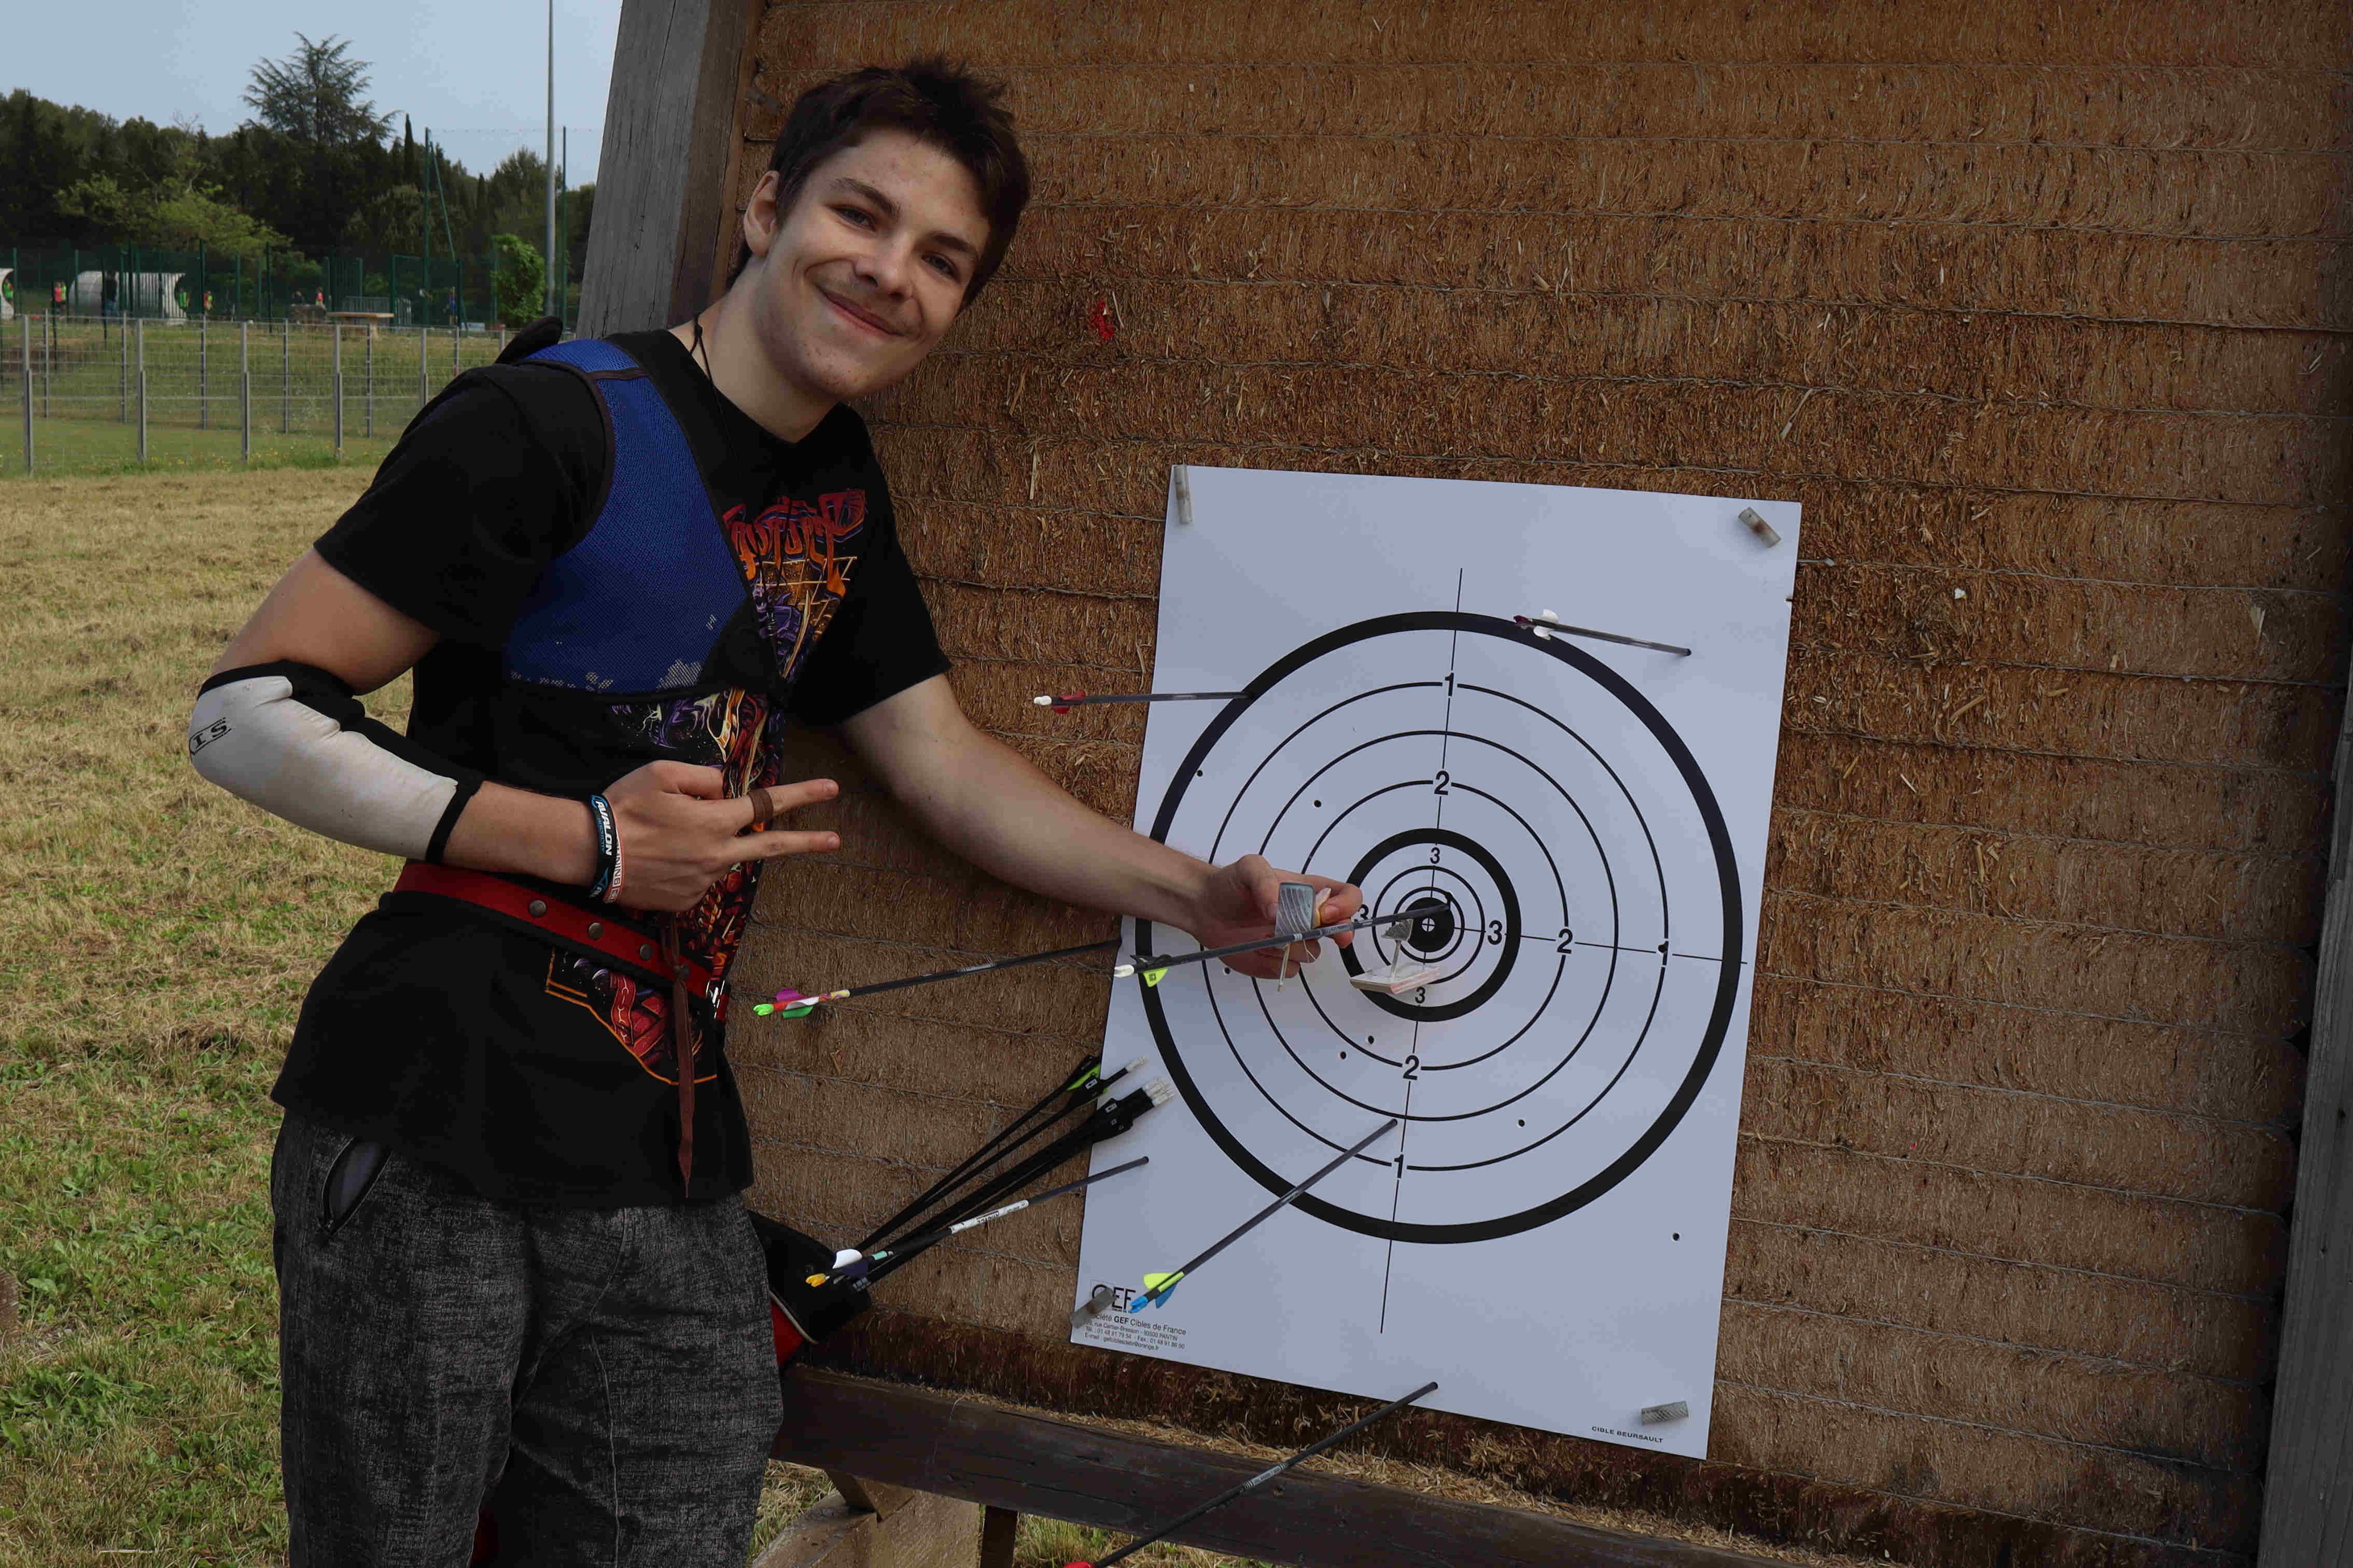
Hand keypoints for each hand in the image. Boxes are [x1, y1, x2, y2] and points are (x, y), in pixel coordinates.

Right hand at [604, 762, 838, 911]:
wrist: (591, 852)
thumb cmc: (624, 806)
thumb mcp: (662, 774)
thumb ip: (703, 778)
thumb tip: (724, 789)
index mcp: (715, 822)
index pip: (767, 805)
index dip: (802, 794)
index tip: (830, 790)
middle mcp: (717, 855)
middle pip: (770, 847)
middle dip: (807, 842)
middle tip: (835, 840)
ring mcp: (703, 882)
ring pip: (721, 857)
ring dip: (709, 845)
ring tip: (667, 836)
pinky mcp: (686, 901)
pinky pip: (698, 877)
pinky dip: (688, 864)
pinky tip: (660, 858)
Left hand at [1183, 854, 1363, 979]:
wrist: (1204, 908)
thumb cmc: (1229, 884)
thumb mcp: (1248, 868)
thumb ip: (1265, 882)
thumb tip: (1278, 909)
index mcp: (1308, 891)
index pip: (1346, 896)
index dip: (1344, 906)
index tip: (1325, 912)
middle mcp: (1307, 918)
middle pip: (1339, 930)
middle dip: (1338, 934)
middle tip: (1323, 934)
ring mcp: (1294, 941)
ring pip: (1312, 952)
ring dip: (1291, 946)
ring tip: (1263, 935)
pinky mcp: (1278, 961)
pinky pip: (1290, 969)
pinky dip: (1274, 962)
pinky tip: (1256, 948)